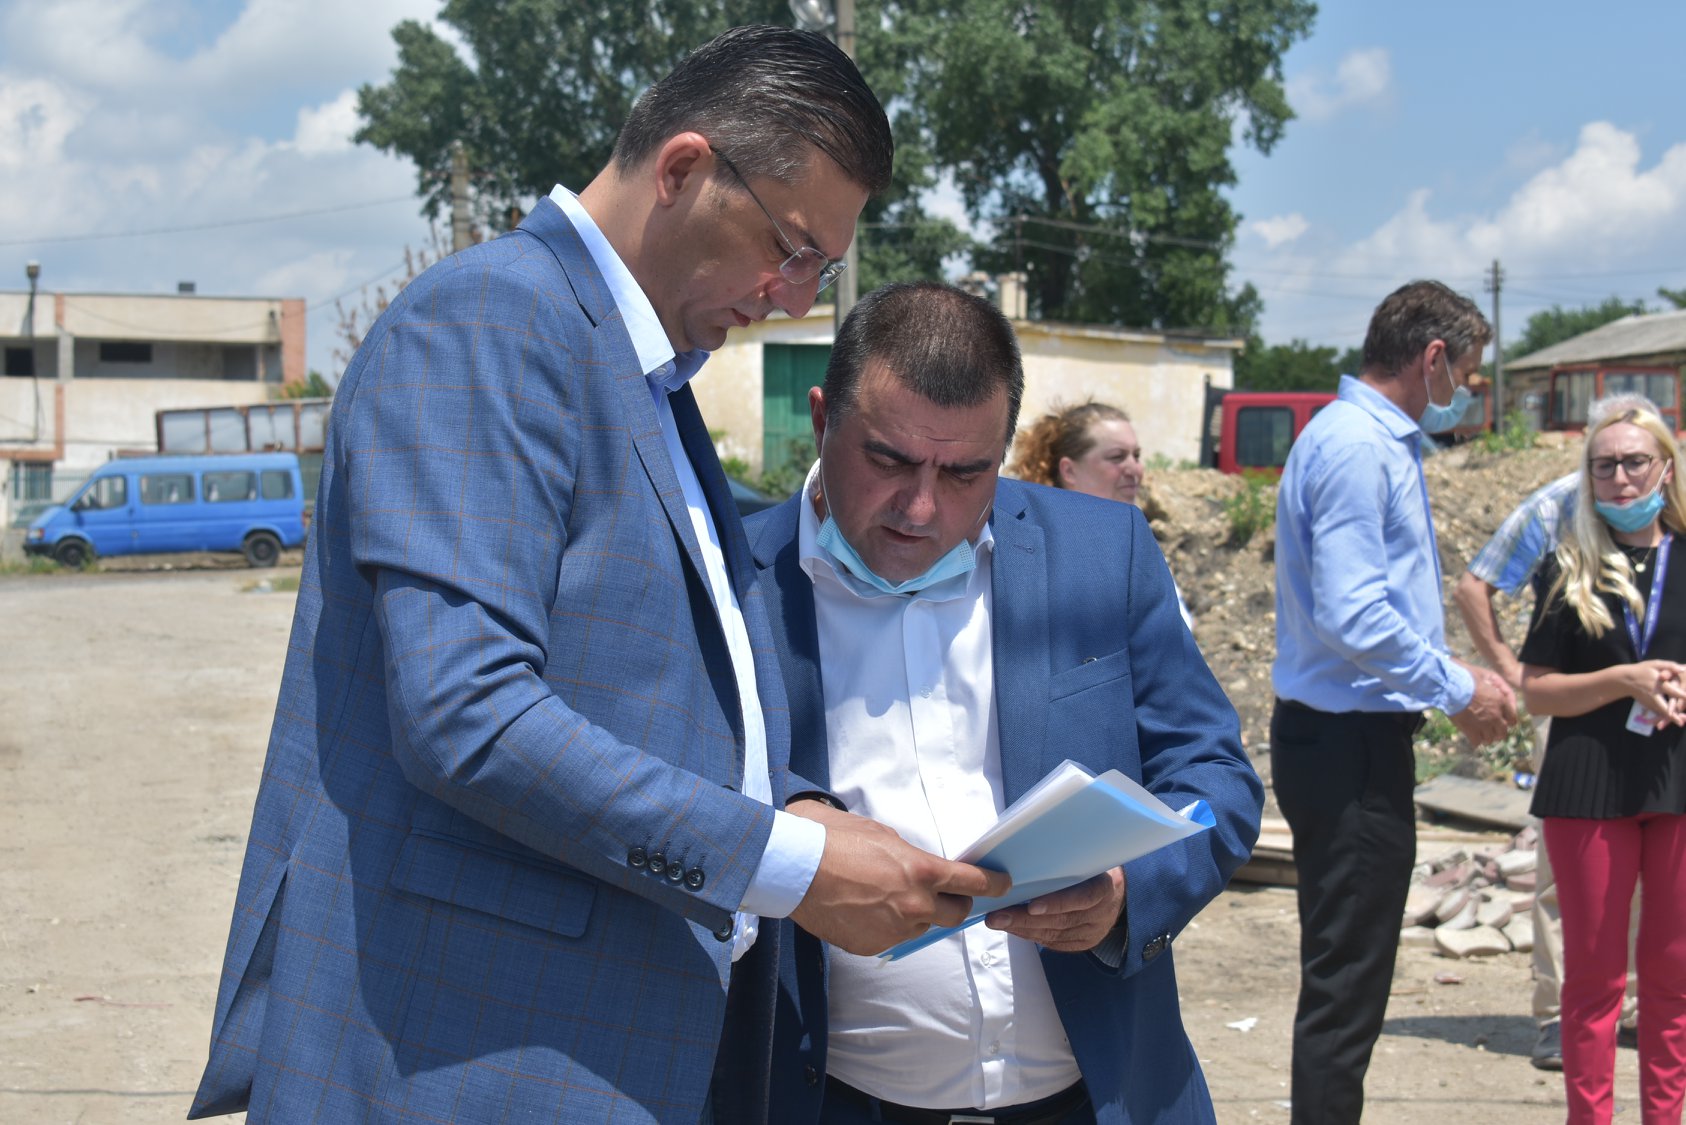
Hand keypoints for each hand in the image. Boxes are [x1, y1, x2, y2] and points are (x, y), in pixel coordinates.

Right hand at [786, 800, 1012, 956]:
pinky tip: (866, 909)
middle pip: (956, 913)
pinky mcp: (874, 947)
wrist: (795, 868)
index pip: (973, 883)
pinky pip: (894, 938)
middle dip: (956, 902)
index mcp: (922, 871)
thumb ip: (911, 857)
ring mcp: (895, 930)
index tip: (1003, 885)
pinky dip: (888, 926)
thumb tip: (921, 869)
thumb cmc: (836, 841)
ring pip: (923, 926)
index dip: (993, 884)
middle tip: (944, 893)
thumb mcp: (883, 836)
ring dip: (917, 914)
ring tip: (888, 896)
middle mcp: (915, 905)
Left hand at [983, 867, 1126, 952]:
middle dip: (1025, 919)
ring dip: (1022, 929)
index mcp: (1104, 888)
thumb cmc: (1092, 868)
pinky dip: (1029, 935)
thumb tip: (1025, 851)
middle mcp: (1100, 914)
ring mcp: (1091, 932)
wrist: (1117, 894)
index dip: (1058, 903)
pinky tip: (1012, 928)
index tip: (1032, 906)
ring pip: (1054, 935)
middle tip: (996, 916)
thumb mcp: (1087, 859)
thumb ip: (1065, 860)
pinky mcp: (1081, 944)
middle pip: (1061, 920)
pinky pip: (1053, 943)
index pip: (1084, 898)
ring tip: (997, 922)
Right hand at [1449, 663, 1517, 747]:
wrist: (1450, 685)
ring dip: (1486, 736)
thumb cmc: (1466, 677)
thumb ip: (1498, 685)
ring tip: (1480, 733)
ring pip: (1490, 739)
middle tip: (1492, 730)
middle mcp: (1495, 716)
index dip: (1507, 721)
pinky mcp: (1470, 730)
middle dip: (1498, 732)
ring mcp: (1483, 724)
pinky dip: (1475, 740)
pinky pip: (1477, 742)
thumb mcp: (1487, 675)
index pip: (1512, 719)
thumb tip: (1501, 695)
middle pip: (1502, 732)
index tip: (1502, 721)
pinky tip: (1471, 735)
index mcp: (1501, 702)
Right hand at [1626, 659, 1685, 726]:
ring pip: (1661, 712)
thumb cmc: (1642, 670)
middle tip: (1681, 722)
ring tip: (1680, 723)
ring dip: (1670, 718)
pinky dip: (1664, 718)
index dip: (1681, 695)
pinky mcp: (1648, 706)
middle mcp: (1654, 695)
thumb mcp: (1655, 664)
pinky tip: (1672, 720)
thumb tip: (1683, 669)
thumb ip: (1670, 666)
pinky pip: (1657, 713)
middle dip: (1672, 714)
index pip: (1672, 691)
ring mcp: (1650, 702)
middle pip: (1664, 706)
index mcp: (1658, 684)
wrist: (1625, 680)